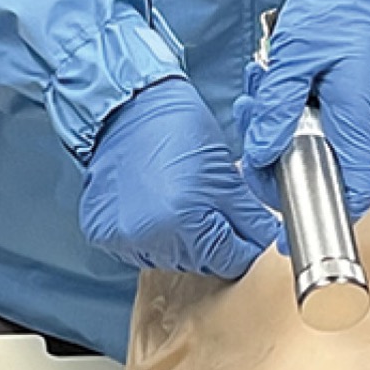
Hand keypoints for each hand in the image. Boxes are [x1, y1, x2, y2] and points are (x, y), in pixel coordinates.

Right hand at [79, 78, 278, 277]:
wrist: (126, 106)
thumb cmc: (175, 126)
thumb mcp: (224, 170)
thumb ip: (249, 215)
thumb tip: (266, 239)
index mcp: (185, 220)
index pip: (233, 259)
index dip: (245, 240)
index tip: (245, 225)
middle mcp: (151, 237)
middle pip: (203, 263)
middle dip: (214, 238)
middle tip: (208, 201)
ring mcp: (124, 239)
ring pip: (173, 259)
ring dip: (182, 238)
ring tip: (177, 197)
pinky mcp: (103, 234)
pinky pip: (142, 249)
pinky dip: (153, 233)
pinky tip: (153, 203)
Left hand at [236, 0, 369, 219]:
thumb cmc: (341, 4)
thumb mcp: (297, 54)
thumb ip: (278, 107)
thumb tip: (259, 155)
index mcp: (353, 118)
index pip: (350, 191)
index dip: (321, 217)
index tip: (284, 231)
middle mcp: (356, 120)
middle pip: (314, 167)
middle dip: (272, 151)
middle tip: (256, 115)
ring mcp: (348, 107)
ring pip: (304, 138)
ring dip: (273, 118)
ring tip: (263, 82)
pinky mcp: (338, 92)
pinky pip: (306, 113)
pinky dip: (283, 99)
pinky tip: (272, 75)